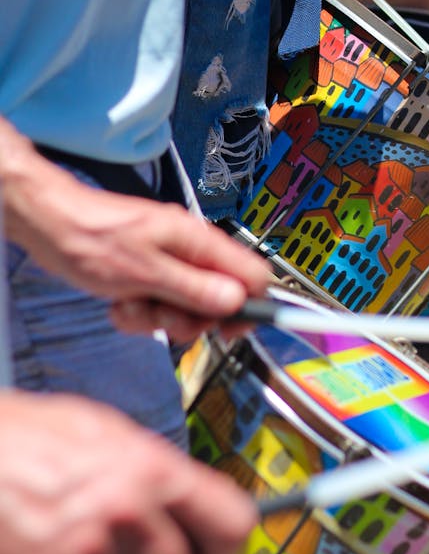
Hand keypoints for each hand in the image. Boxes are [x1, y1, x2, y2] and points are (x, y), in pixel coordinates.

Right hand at [0, 390, 255, 553]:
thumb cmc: (34, 434)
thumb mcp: (111, 432)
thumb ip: (157, 469)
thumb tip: (197, 500)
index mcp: (154, 468)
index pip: (233, 524)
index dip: (225, 542)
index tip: (214, 548)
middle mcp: (132, 511)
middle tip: (133, 541)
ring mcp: (95, 553)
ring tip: (86, 537)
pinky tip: (59, 552)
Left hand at [1, 123, 270, 340]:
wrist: (51, 225)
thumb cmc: (91, 238)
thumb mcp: (144, 273)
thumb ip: (193, 289)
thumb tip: (236, 301)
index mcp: (198, 241)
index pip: (251, 274)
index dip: (248, 305)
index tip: (227, 328)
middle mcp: (189, 251)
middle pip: (219, 298)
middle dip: (190, 318)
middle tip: (162, 316)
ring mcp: (169, 263)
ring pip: (186, 306)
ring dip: (159, 318)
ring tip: (132, 306)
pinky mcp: (149, 274)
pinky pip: (159, 306)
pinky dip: (140, 313)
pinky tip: (120, 304)